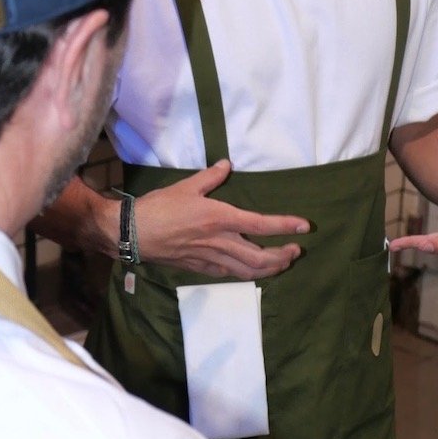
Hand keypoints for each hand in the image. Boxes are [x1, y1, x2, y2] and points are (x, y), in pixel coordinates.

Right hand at [135, 159, 308, 278]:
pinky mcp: (200, 267)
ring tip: (282, 263)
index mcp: (220, 218)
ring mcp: (211, 258)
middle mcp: (220, 241)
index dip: (285, 226)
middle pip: (260, 257)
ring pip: (248, 270)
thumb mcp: (186, 187)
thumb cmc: (158, 208)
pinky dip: (246, 273)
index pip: (261, 224)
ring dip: (269, 269)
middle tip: (295, 251)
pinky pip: (229, 273)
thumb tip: (226, 165)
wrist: (133, 234)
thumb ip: (210, 177)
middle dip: (282, 256)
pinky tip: (252, 270)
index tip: (304, 227)